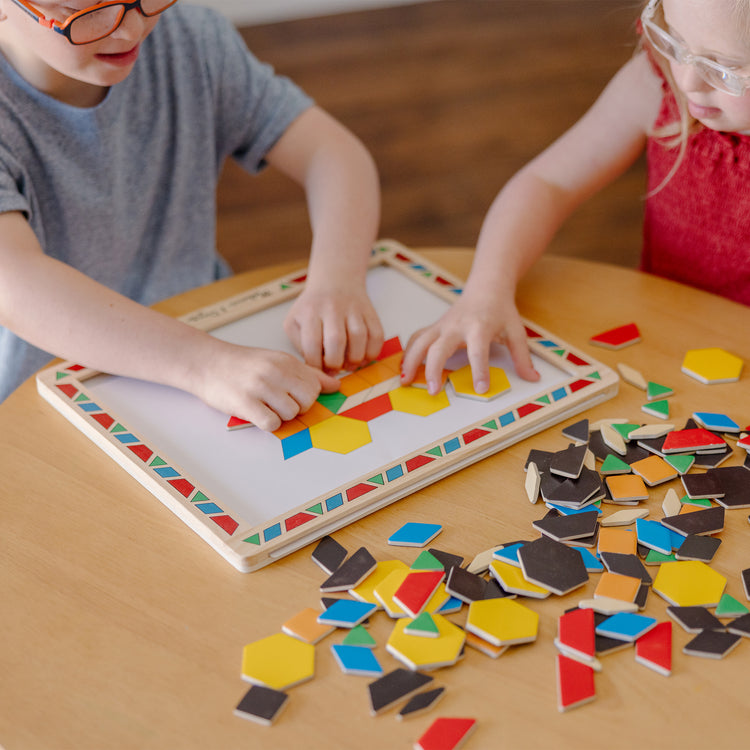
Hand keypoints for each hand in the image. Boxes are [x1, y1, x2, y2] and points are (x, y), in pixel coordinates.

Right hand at [190, 341, 339, 431]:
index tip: (290, 394)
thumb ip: (308, 374)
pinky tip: (257, 413)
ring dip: (279, 416)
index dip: (305, 396)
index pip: (315, 387)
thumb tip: (336, 386)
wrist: (206, 362)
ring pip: (290, 414)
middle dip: (296, 408)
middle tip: (278, 403)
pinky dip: (267, 423)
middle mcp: (275, 371)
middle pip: (307, 401)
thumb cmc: (243, 364)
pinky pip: (271, 423)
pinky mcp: (245, 403)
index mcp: (285, 361)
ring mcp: (260, 387)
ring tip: (264, 405)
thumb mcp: (277, 361)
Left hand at [284, 284, 383, 371]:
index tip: (319, 371)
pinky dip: (372, 352)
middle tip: (335, 369)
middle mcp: (332, 308)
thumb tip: (316, 367)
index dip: (316, 365)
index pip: (311, 344)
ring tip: (349, 365)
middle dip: (335, 363)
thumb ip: (300, 345)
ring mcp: (353, 309)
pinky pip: (377, 335)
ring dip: (355, 358)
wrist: (335, 280)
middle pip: (336, 340)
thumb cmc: (312, 307)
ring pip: (359, 337)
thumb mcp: (294, 322)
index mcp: (310, 312)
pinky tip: (363, 357)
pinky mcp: (370, 312)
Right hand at [400, 295, 538, 394]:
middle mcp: (457, 326)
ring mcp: (442, 326)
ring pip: (421, 342)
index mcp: (480, 326)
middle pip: (440, 347)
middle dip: (434, 369)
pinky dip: (408, 353)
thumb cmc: (501, 310)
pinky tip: (404, 369)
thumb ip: (523, 357)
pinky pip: (417, 339)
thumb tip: (533, 378)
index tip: (480, 389)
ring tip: (405, 380)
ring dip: (411, 361)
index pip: (478, 350)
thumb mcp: (516, 332)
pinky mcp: (434, 327)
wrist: (486, 287)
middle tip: (433, 391)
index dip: (479, 370)